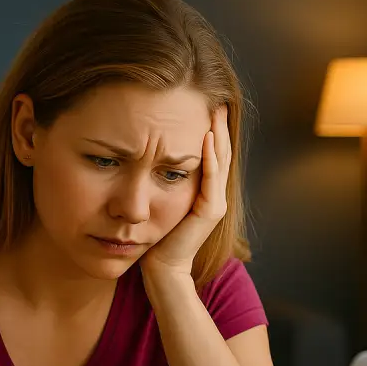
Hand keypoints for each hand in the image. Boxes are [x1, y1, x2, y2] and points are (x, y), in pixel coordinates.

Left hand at [141, 105, 230, 278]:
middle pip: (221, 151)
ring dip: (218, 133)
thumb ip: (161, 179)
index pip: (211, 152)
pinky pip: (211, 177)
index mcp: (205, 191)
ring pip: (220, 160)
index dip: (211, 128)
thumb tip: (146, 155)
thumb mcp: (159, 200)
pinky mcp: (210, 211)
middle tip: (217, 97)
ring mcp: (215, 202)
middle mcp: (215, 194)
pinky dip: (209, 156)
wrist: (161, 268)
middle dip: (219, 124)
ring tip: (215, 109)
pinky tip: (206, 136)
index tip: (204, 103)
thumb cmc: (154, 238)